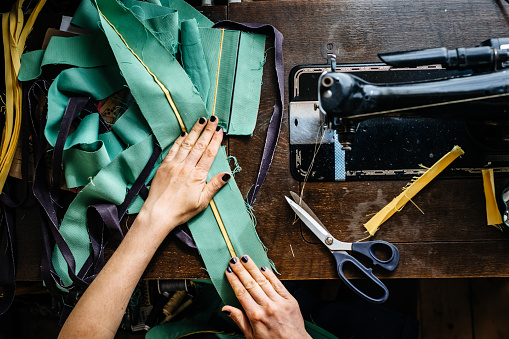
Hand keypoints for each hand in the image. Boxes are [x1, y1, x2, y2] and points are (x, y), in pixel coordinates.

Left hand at [139, 116, 229, 235]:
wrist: (158, 214)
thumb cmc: (181, 211)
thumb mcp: (202, 202)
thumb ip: (214, 186)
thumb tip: (227, 174)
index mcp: (197, 176)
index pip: (209, 154)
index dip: (215, 140)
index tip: (220, 130)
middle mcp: (186, 167)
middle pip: (199, 145)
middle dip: (207, 130)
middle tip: (214, 119)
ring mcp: (174, 165)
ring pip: (187, 144)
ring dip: (195, 131)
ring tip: (201, 120)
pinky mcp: (164, 166)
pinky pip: (173, 149)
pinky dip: (180, 140)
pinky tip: (184, 134)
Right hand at [223, 255, 311, 338]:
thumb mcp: (251, 335)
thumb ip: (239, 319)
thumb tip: (226, 308)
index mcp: (255, 316)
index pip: (241, 293)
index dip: (233, 280)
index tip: (228, 271)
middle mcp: (267, 307)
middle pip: (250, 284)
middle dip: (241, 270)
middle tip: (234, 259)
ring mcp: (279, 302)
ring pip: (263, 281)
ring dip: (253, 268)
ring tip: (246, 258)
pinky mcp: (290, 300)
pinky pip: (278, 284)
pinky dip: (270, 275)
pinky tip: (263, 267)